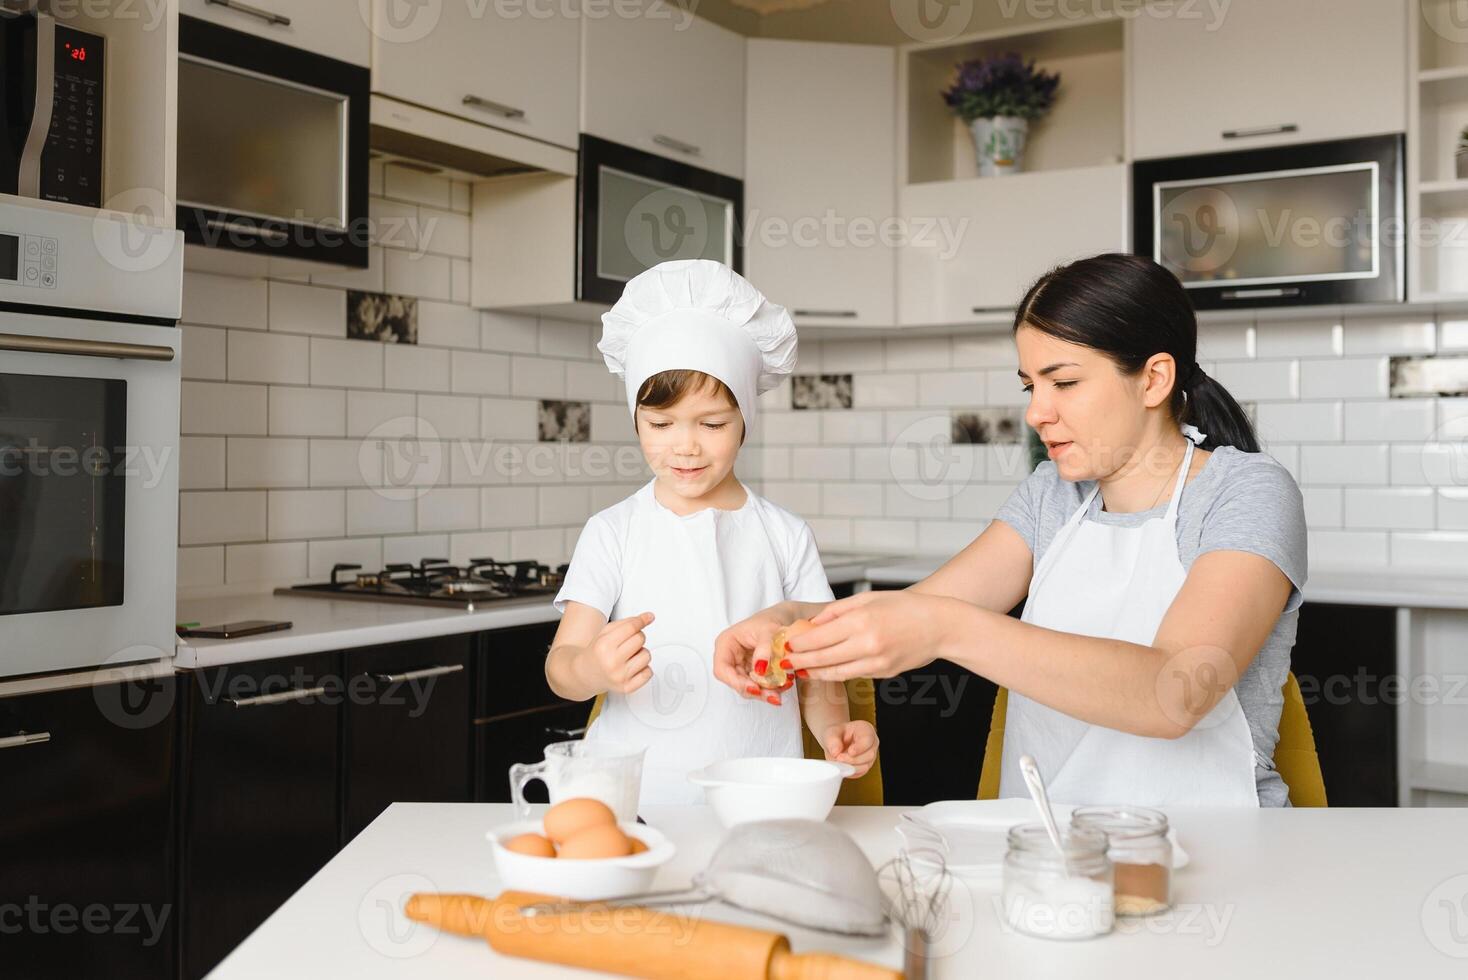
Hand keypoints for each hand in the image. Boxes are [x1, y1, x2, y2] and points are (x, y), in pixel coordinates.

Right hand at [587, 612, 654, 693]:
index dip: (642, 620)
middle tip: (627, 642)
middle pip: (640, 639)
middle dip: (637, 637)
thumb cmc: (597, 653)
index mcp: (604, 646)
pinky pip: (648, 673)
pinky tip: (632, 667)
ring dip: (640, 653)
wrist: (585, 674)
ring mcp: (620, 676)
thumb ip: (627, 623)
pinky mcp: (627, 687)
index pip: (631, 628)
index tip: (648, 618)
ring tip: (629, 656)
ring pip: (647, 655)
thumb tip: (648, 617)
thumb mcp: (605, 632)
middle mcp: (612, 662)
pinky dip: (644, 668)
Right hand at [713, 603, 800, 704]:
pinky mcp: (753, 672)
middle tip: (774, 696)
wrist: (782, 619)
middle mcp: (730, 657)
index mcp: (726, 644)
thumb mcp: (768, 630)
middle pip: (736, 681)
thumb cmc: (771, 620)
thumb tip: (760, 669)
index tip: (755, 688)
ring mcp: (741, 666)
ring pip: (748, 686)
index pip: (722, 669)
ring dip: (765, 691)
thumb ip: (764, 648)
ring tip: (784, 687)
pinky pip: (759, 684)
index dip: (736, 682)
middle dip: (755, 691)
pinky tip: (785, 684)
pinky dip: (772, 687)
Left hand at [786, 591, 952, 681]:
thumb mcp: (868, 599)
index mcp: (861, 621)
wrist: (939, 626)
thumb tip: (812, 623)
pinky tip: (823, 671)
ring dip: (814, 672)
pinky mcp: (883, 674)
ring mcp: (876, 662)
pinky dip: (834, 674)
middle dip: (799, 661)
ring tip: (799, 669)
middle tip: (783, 662)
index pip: (819, 637)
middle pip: (822, 658)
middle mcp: (866, 644)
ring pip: (835, 672)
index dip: (799, 644)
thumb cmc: (904, 607)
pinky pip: (852, 675)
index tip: (786, 644)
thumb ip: (837, 611)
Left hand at [822, 720, 877, 777]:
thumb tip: (836, 752)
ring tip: (838, 762)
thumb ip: (832, 740)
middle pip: (869, 755)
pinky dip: (849, 772)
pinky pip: (860, 773)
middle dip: (852, 759)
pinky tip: (842, 767)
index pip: (868, 739)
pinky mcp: (865, 767)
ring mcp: (870, 756)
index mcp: (866, 730)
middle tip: (839, 758)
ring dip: (850, 766)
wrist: (834, 742)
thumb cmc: (836, 734)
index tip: (850, 752)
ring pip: (865, 766)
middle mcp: (871, 743)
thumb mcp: (831, 732)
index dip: (860, 747)